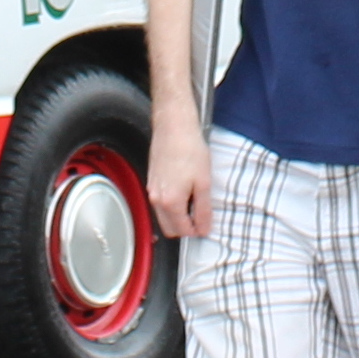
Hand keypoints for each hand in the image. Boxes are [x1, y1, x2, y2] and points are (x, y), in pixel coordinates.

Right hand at [147, 117, 209, 240]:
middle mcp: (156, 199)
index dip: (197, 230)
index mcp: (170, 202)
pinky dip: (172, 204)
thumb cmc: (189, 149)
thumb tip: (204, 229)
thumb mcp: (204, 182)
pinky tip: (184, 190)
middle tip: (201, 215)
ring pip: (164, 216)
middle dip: (185, 227)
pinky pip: (160, 203)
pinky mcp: (151, 181)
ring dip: (178, 216)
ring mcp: (152, 190)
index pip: (182, 231)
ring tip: (194, 199)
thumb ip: (203, 210)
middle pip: (169, 228)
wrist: (174, 126)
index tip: (207, 223)